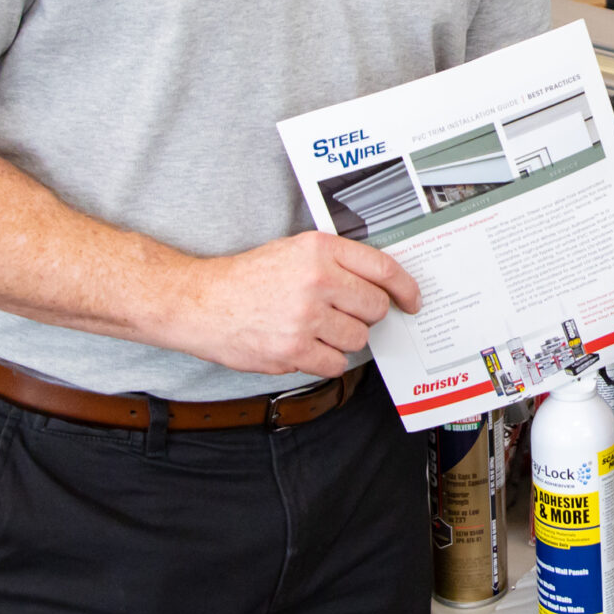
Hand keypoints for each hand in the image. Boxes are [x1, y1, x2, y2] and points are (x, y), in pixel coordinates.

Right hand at [169, 230, 422, 377]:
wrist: (201, 302)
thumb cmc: (248, 277)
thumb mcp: (294, 250)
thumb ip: (336, 261)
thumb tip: (381, 282)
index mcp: (320, 250)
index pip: (384, 269)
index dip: (406, 288)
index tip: (411, 300)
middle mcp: (316, 281)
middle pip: (375, 307)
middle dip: (366, 314)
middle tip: (345, 314)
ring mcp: (305, 318)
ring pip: (358, 338)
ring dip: (344, 338)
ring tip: (317, 328)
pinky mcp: (292, 351)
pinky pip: (335, 363)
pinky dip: (326, 360)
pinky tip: (307, 346)